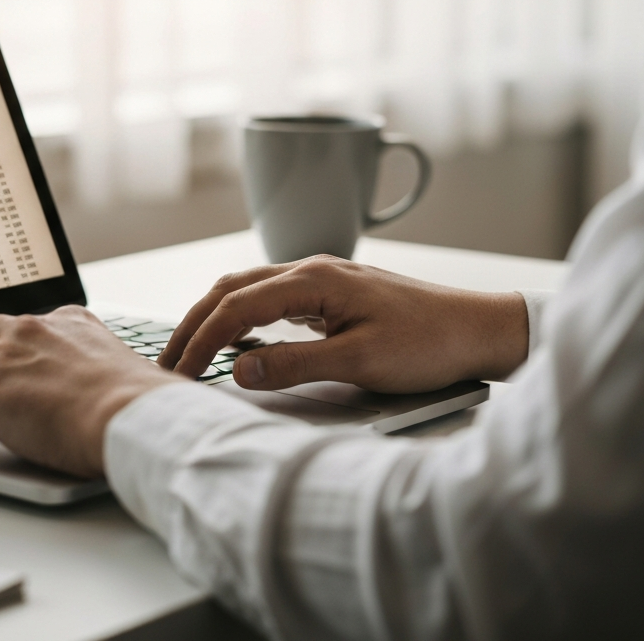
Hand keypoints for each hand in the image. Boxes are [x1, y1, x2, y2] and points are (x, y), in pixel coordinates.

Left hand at [0, 306, 174, 477]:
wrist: (131, 416)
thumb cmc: (141, 402)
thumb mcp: (129, 371)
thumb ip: (112, 373)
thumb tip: (130, 391)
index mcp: (70, 322)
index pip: (29, 322)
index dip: (12, 338)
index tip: (9, 349)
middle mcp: (32, 331)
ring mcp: (5, 361)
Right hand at [158, 255, 528, 393]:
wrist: (476, 328)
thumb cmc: (427, 343)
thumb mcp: (359, 362)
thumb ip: (294, 364)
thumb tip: (237, 369)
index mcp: (313, 280)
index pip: (236, 307)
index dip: (201, 341)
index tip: (177, 375)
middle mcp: (311, 269)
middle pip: (232, 289)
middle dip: (195, 323)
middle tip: (167, 362)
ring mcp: (321, 277)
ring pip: (248, 288)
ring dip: (215, 317)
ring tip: (190, 349)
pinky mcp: (332, 292)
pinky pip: (271, 297)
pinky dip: (241, 315)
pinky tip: (238, 338)